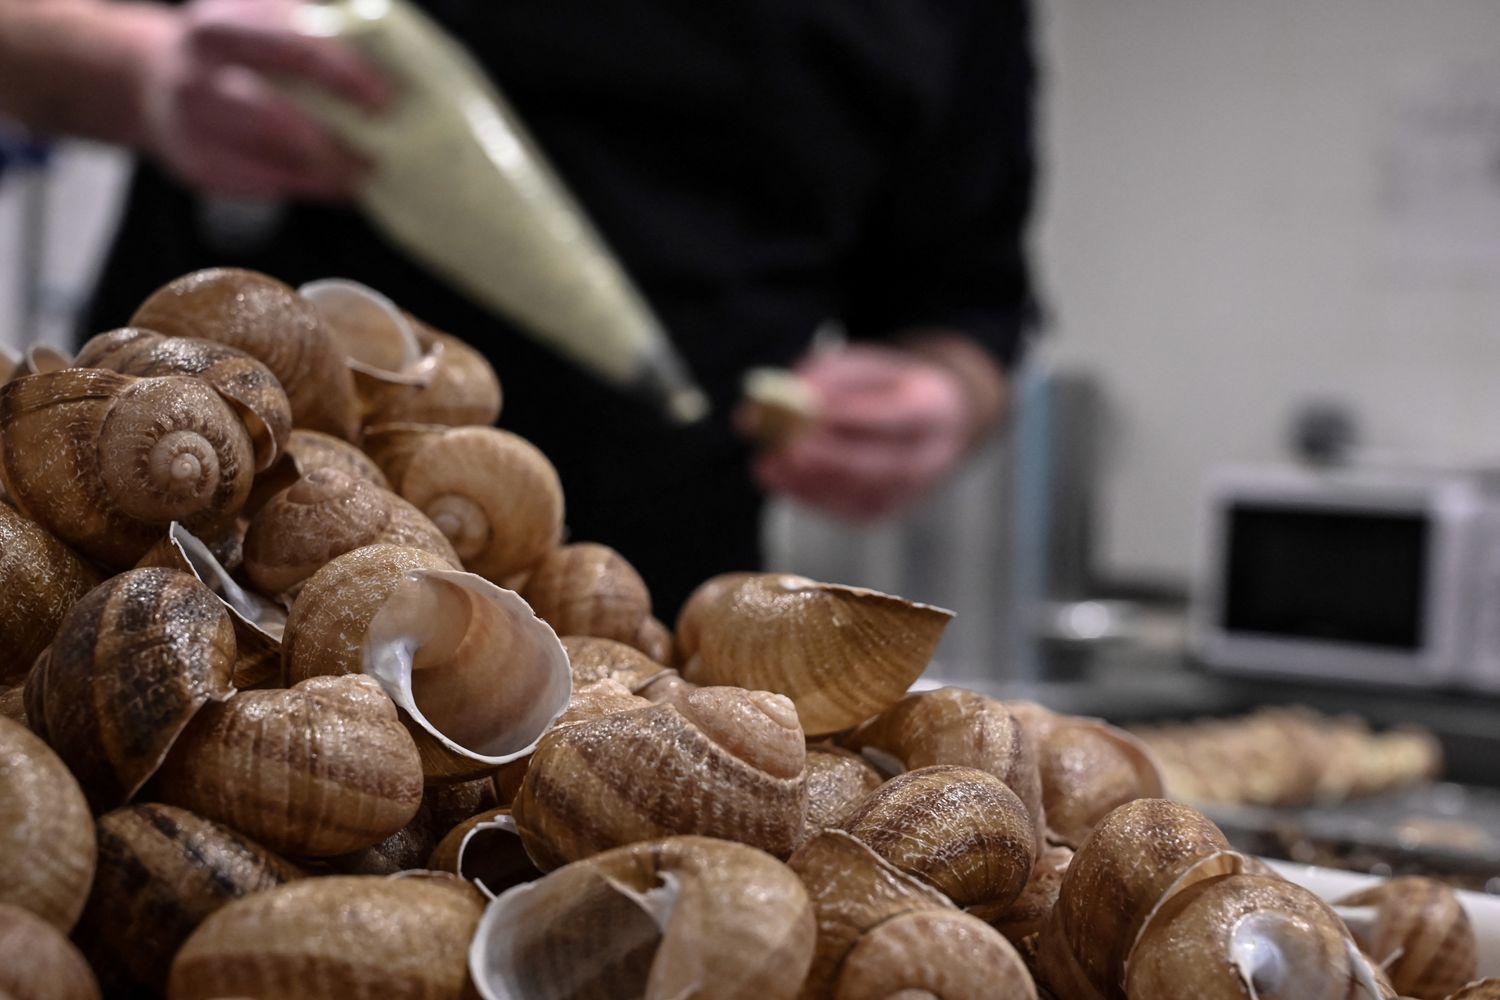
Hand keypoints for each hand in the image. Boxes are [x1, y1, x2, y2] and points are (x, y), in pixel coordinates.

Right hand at [139, 0, 392, 199]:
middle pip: (276, 113)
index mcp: (221, 27)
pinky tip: (340, 183)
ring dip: (330, 167)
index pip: (291, 48)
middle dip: (337, 135)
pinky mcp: (200, 167)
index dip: (343, 75)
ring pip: (274, 158)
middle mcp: (197, 74)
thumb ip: (316, 32)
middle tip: (383, 147)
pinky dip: (312, 186)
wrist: (155, 80)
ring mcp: (193, 126)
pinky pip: (268, 184)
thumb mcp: (264, 20)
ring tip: (368, 168)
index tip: (384, 98)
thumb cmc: (237, 52)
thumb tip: (395, 61)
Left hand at [750, 343, 992, 520]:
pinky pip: (846, 510)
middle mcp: (929, 456)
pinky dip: (810, 497)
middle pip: (879, 465)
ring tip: (767, 465)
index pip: (895, 416)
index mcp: (932, 408)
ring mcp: (910, 490)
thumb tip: (783, 396)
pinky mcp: (885, 510)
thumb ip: (829, 377)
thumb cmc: (885, 388)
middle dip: (828, 459)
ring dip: (810, 482)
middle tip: (785, 449)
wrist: (928, 422)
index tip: (809, 409)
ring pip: (859, 494)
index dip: (852, 415)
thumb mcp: (865, 366)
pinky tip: (780, 480)